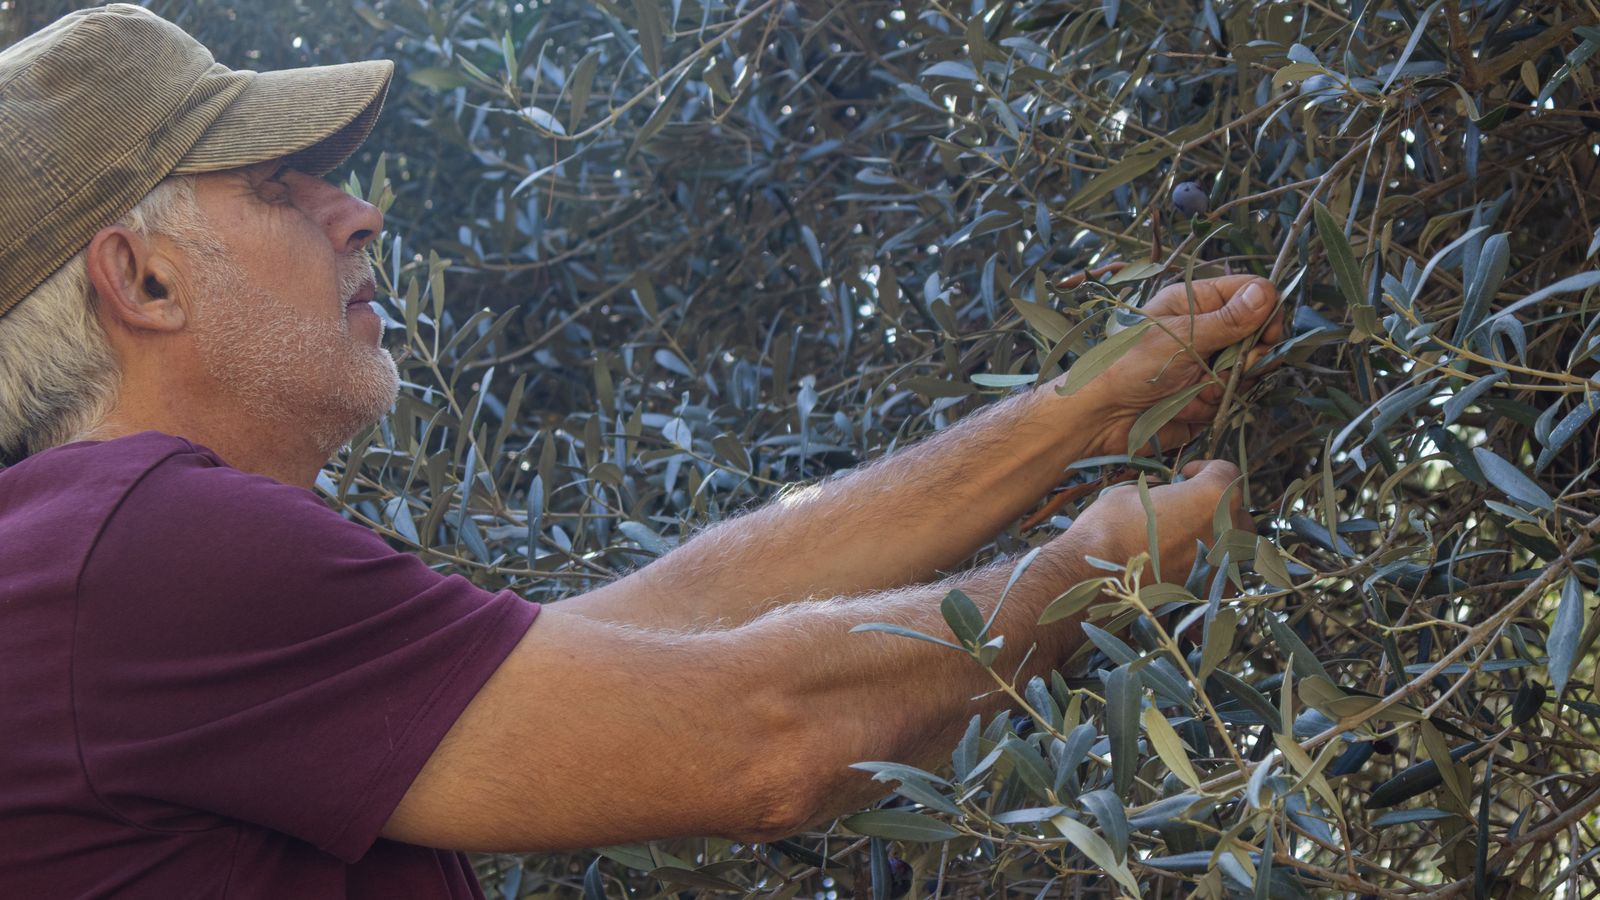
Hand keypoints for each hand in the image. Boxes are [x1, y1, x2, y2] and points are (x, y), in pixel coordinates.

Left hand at [1057, 275, 1283, 458]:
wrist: (1102, 417)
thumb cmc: (1129, 365)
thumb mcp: (1181, 336)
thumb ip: (1228, 320)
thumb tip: (1266, 293)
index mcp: (1195, 302)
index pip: (1252, 293)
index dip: (1267, 312)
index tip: (1266, 335)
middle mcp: (1206, 330)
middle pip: (1259, 336)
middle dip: (1248, 357)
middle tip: (1228, 367)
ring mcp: (1208, 364)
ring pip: (1248, 372)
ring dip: (1225, 385)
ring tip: (1192, 390)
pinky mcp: (1206, 396)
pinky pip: (1230, 400)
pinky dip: (1211, 406)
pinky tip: (1185, 407)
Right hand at [1068, 459, 1248, 582]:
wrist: (1094, 575)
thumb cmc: (1110, 525)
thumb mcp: (1135, 491)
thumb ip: (1164, 491)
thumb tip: (1169, 493)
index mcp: (1212, 496)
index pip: (1226, 472)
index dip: (1205, 468)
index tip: (1186, 474)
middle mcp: (1227, 530)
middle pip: (1237, 509)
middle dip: (1216, 503)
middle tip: (1187, 505)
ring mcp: (1222, 564)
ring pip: (1237, 544)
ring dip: (1219, 535)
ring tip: (1189, 535)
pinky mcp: (1211, 592)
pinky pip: (1224, 574)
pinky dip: (1212, 567)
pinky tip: (1188, 564)